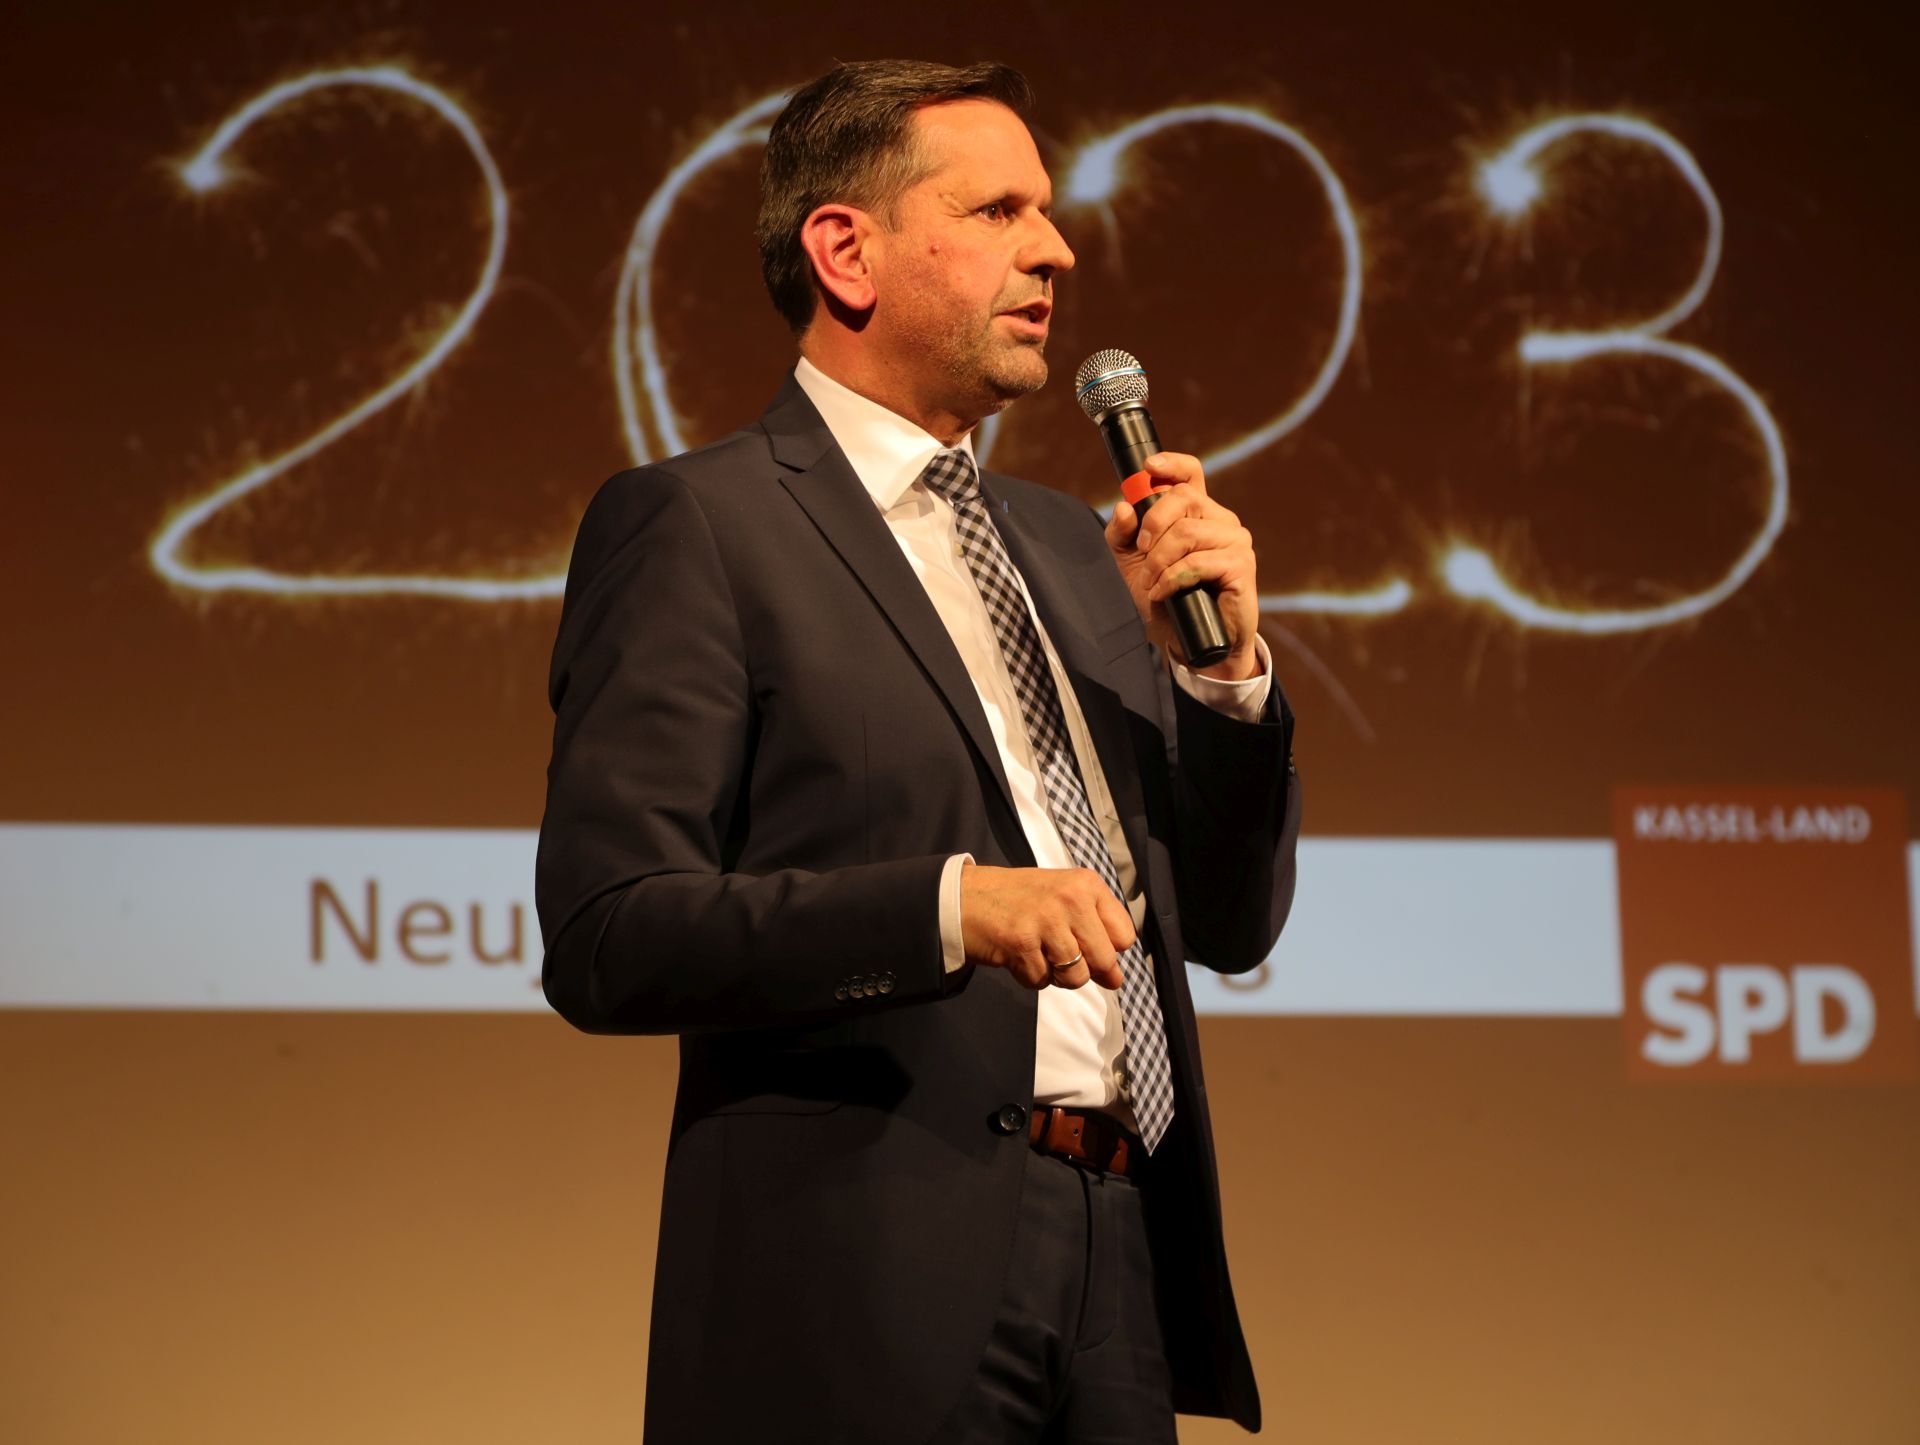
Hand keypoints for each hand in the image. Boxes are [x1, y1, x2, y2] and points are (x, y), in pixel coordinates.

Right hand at [958, 863, 1131, 990]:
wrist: (964, 897)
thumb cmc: (1019, 901)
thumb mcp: (1064, 902)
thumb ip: (1094, 935)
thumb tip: (1116, 980)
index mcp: (1086, 885)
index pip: (1125, 936)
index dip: (1106, 949)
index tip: (1085, 943)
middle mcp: (1071, 898)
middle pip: (1104, 960)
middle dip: (1084, 968)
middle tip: (1058, 953)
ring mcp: (1046, 920)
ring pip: (1076, 977)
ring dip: (1055, 976)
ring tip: (1037, 953)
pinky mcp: (1021, 942)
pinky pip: (1041, 981)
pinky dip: (1029, 976)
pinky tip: (1017, 955)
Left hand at [1102, 451, 1260, 680]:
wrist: (1190, 642)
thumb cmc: (1165, 599)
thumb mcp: (1131, 565)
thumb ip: (1122, 535)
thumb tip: (1124, 507)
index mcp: (1196, 513)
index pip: (1190, 474)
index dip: (1172, 464)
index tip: (1148, 468)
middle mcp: (1219, 520)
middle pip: (1183, 497)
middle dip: (1152, 524)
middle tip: (1141, 552)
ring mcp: (1234, 541)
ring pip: (1187, 531)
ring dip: (1159, 560)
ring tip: (1152, 583)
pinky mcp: (1241, 565)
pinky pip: (1198, 561)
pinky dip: (1173, 578)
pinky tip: (1164, 593)